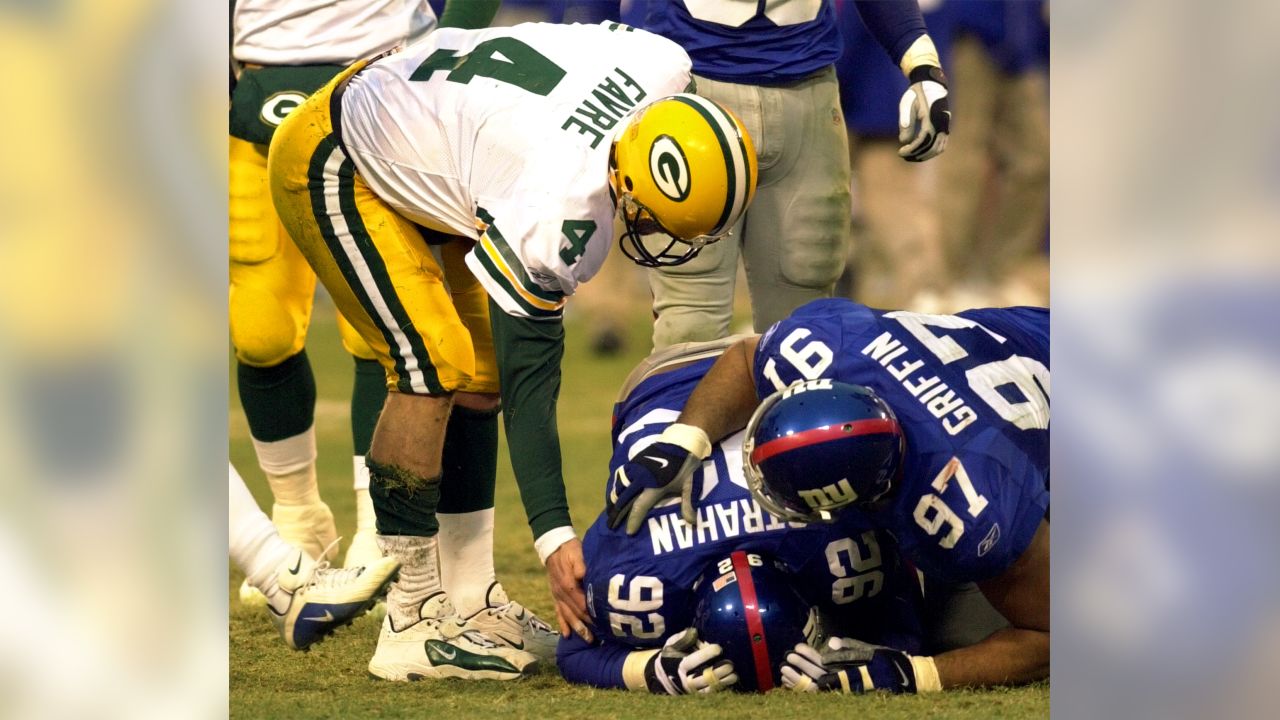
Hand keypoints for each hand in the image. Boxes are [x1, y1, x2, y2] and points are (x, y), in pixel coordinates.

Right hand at [545, 538, 592, 642]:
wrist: (554, 546)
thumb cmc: (569, 549)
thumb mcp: (576, 552)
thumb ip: (580, 564)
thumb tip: (583, 574)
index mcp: (568, 584)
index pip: (581, 603)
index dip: (591, 614)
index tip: (602, 624)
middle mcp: (561, 593)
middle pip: (575, 613)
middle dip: (586, 626)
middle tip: (598, 638)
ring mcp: (557, 595)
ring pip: (567, 615)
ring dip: (577, 628)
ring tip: (587, 639)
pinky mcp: (556, 595)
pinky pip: (558, 611)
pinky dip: (563, 623)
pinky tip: (566, 635)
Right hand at [606, 423, 710, 534]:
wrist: (681, 441)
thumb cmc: (686, 465)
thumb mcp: (689, 485)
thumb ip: (688, 504)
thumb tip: (692, 522)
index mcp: (654, 486)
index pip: (639, 507)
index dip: (633, 520)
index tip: (628, 532)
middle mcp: (641, 478)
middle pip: (624, 499)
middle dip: (617, 513)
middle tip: (611, 525)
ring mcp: (636, 468)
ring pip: (619, 487)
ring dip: (614, 500)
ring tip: (610, 511)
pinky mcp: (634, 461)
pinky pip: (620, 476)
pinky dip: (616, 486)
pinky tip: (614, 492)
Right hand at [645, 628, 737, 694]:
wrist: (664, 676)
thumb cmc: (671, 656)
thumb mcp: (672, 645)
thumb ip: (682, 638)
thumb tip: (694, 633)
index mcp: (678, 666)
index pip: (691, 661)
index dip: (704, 655)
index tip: (718, 648)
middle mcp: (685, 679)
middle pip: (702, 678)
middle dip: (717, 672)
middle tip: (730, 665)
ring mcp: (693, 689)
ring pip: (708, 688)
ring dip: (722, 682)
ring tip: (734, 675)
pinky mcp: (698, 693)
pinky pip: (711, 693)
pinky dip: (722, 687)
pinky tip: (732, 680)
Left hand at [781, 638, 927, 693]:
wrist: (907, 682)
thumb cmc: (888, 663)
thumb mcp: (871, 651)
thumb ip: (851, 647)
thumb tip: (831, 641)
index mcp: (853, 670)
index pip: (827, 664)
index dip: (811, 656)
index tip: (798, 647)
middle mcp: (848, 683)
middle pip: (819, 676)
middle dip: (802, 666)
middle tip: (788, 656)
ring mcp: (846, 692)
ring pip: (818, 689)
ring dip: (801, 680)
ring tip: (785, 670)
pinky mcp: (846, 696)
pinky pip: (821, 696)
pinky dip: (807, 690)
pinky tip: (793, 684)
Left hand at [898, 65, 949, 161]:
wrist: (931, 83)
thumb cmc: (916, 93)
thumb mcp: (907, 105)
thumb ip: (905, 123)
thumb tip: (904, 141)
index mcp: (932, 117)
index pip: (923, 140)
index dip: (912, 149)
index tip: (900, 152)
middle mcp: (942, 123)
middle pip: (932, 147)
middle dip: (918, 155)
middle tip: (904, 156)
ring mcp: (946, 125)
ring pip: (939, 148)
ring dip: (925, 155)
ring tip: (911, 156)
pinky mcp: (945, 126)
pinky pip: (941, 143)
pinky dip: (931, 150)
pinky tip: (919, 151)